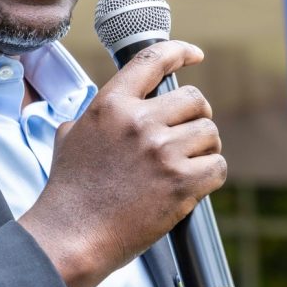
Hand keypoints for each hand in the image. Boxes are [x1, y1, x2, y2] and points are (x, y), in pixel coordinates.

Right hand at [18, 40, 226, 286]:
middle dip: (195, 116)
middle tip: (186, 135)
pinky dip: (210, 174)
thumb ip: (94, 115)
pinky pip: (217, 166)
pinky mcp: (181, 183)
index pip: (152, 60)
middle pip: (194, 99)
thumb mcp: (70, 136)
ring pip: (210, 132)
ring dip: (204, 148)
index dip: (180, 51)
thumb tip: (109, 108)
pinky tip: (193, 184)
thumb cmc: (70, 190)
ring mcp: (162, 151)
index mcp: (111, 104)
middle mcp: (139, 122)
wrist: (72, 235)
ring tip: (187, 163)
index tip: (194, 55)